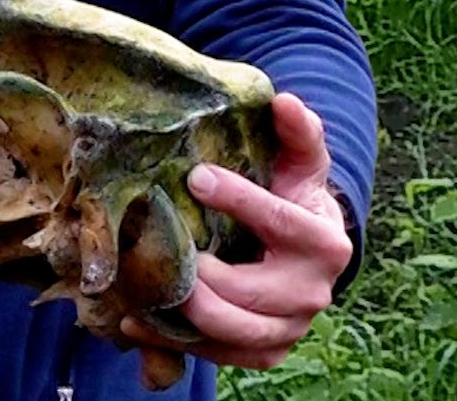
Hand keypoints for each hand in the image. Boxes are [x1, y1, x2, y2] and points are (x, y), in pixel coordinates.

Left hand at [122, 92, 353, 370]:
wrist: (307, 250)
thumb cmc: (294, 194)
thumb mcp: (301, 161)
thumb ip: (298, 132)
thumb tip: (285, 101)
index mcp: (324, 243)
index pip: (282, 222)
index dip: (240, 200)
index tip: (196, 177)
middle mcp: (312, 293)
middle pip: (250, 292)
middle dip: (199, 271)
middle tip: (156, 245)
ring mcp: (288, 328)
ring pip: (233, 332)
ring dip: (181, 311)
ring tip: (138, 286)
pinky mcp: (264, 350)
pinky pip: (218, 356)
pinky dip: (173, 342)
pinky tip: (132, 322)